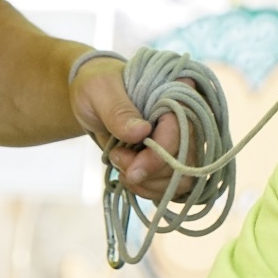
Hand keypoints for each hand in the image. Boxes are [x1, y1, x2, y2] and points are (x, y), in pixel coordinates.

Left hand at [70, 57, 192, 204]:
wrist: (92, 101)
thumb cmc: (96, 88)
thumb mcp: (98, 92)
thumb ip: (118, 111)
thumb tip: (142, 132)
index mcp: (173, 95)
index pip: (184, 131)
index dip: (161, 155)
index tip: (132, 168)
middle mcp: (184, 120)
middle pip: (185, 161)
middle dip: (149, 172)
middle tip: (118, 158)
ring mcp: (179, 142)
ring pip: (181, 179)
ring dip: (147, 182)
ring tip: (120, 163)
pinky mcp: (171, 161)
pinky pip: (172, 187)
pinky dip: (147, 189)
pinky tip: (128, 176)